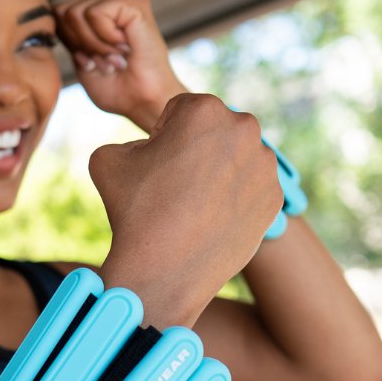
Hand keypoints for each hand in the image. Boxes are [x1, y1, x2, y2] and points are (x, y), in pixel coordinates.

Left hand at [53, 0, 185, 131]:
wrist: (144, 102)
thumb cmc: (117, 89)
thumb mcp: (82, 62)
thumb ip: (68, 37)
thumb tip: (54, 12)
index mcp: (98, 12)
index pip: (58, 14)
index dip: (69, 43)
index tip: (94, 62)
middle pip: (63, 11)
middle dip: (79, 45)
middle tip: (106, 61)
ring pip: (75, 13)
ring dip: (93, 45)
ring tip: (116, 57)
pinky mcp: (133, 0)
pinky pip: (95, 13)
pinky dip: (104, 40)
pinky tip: (125, 47)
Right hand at [91, 94, 282, 327]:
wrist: (164, 271)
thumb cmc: (135, 212)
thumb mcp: (107, 159)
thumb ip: (129, 140)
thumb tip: (147, 149)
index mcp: (204, 109)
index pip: (182, 111)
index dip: (163, 137)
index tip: (155, 166)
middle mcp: (244, 128)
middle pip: (215, 131)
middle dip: (196, 150)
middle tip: (175, 186)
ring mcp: (264, 165)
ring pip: (236, 159)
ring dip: (218, 173)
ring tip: (193, 206)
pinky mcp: (274, 198)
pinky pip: (249, 189)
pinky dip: (233, 200)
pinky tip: (210, 220)